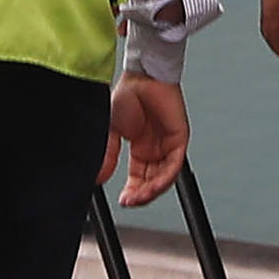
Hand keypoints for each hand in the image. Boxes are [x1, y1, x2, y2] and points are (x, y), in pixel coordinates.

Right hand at [99, 69, 189, 206]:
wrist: (142, 76)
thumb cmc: (129, 94)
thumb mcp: (111, 131)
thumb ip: (108, 155)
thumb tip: (99, 178)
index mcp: (141, 147)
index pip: (139, 177)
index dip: (132, 191)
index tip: (123, 200)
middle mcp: (156, 148)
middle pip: (152, 180)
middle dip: (141, 194)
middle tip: (130, 201)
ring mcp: (168, 144)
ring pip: (164, 176)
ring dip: (152, 190)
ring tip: (138, 198)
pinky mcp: (179, 139)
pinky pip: (174, 165)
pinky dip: (163, 178)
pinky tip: (152, 186)